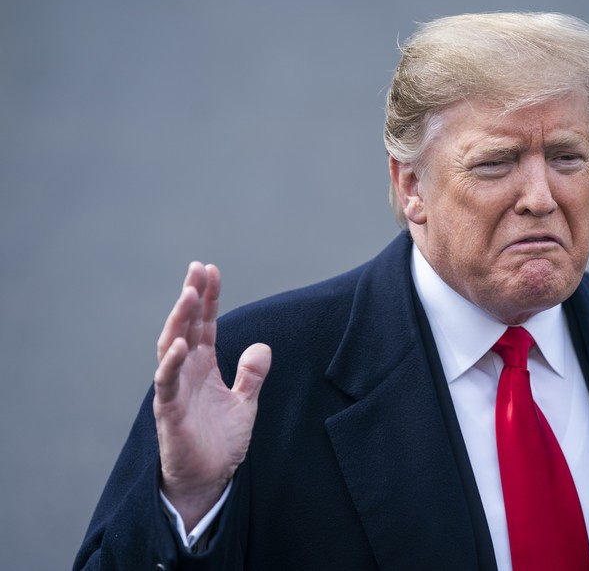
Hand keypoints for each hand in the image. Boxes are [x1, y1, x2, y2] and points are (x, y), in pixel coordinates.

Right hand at [153, 262, 270, 530]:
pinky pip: (166, 382)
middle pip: (185, 326)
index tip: (210, 270)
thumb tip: (262, 347)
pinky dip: (171, 362)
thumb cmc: (220, 442)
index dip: (207, 298)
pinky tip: (180, 343)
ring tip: (188, 294)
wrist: (208, 479)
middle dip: (190, 297)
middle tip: (197, 269)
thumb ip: (252, 374)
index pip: (204, 324)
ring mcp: (175, 389)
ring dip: (178, 320)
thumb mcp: (245, 403)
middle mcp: (186, 372)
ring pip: (171, 346)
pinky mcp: (169, 411)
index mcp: (203, 366)